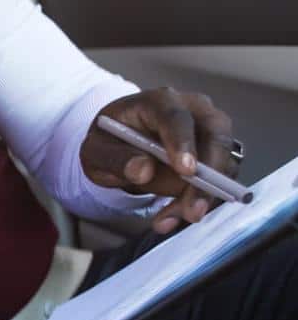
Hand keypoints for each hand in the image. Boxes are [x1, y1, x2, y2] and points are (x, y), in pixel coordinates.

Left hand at [81, 88, 238, 234]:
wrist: (119, 145)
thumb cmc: (110, 140)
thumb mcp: (96, 150)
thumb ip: (115, 158)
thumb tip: (143, 170)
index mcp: (158, 101)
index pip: (176, 117)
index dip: (183, 143)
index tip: (186, 171)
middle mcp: (192, 110)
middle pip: (215, 136)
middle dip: (209, 176)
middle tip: (193, 209)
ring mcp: (208, 132)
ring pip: (223, 163)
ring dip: (203, 196)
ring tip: (168, 219)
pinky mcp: (215, 155)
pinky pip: (220, 181)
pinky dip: (200, 202)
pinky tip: (170, 217)